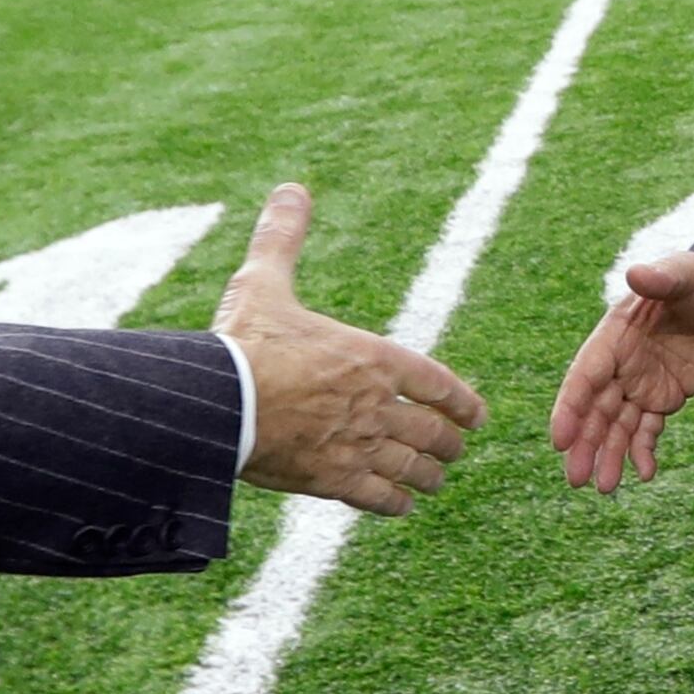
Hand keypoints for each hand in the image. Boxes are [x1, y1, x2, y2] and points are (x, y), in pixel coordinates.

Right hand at [214, 184, 481, 515]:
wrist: (217, 404)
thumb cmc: (244, 342)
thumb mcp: (264, 282)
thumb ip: (284, 238)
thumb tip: (291, 189)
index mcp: (371, 357)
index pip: (437, 383)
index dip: (462, 402)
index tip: (476, 416)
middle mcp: (376, 405)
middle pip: (433, 432)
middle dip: (448, 443)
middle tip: (452, 450)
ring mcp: (357, 446)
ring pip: (414, 468)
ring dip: (428, 475)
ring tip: (433, 480)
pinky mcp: (333, 481)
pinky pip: (380, 499)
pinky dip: (395, 502)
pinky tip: (400, 505)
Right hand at [549, 249, 693, 491]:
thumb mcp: (684, 277)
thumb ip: (660, 280)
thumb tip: (636, 273)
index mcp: (614, 337)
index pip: (585, 377)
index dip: (570, 409)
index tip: (559, 439)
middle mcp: (620, 364)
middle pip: (595, 410)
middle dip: (585, 444)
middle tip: (576, 479)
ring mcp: (639, 384)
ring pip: (617, 426)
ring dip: (609, 456)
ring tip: (605, 488)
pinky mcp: (662, 398)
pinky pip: (647, 430)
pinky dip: (644, 451)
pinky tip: (645, 473)